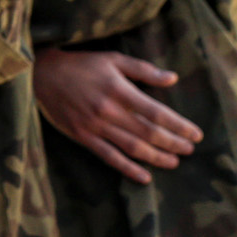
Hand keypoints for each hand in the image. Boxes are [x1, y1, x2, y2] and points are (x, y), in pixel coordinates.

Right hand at [33, 46, 201, 183]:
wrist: (41, 75)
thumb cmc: (80, 65)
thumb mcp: (112, 59)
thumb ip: (143, 69)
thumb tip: (173, 78)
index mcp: (118, 89)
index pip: (156, 112)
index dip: (178, 125)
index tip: (195, 133)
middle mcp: (108, 110)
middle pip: (148, 132)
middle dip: (173, 143)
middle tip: (190, 150)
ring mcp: (95, 126)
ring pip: (132, 147)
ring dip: (157, 157)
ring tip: (174, 162)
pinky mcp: (83, 137)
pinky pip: (109, 157)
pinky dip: (127, 168)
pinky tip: (144, 176)